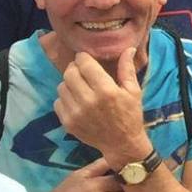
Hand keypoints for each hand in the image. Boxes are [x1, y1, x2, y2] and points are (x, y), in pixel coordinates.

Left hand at [55, 49, 150, 165]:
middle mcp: (89, 100)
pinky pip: (58, 102)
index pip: (85, 64)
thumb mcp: (134, 91)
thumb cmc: (130, 115)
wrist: (122, 143)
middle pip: (69, 73)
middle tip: (81, 71)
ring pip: (61, 86)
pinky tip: (77, 101)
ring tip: (80, 86)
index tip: (86, 59)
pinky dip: (65, 98)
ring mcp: (76, 113)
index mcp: (106, 90)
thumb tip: (128, 48)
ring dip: (69, 83)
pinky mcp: (68, 122)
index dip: (83, 58)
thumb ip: (127, 69)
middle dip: (75, 68)